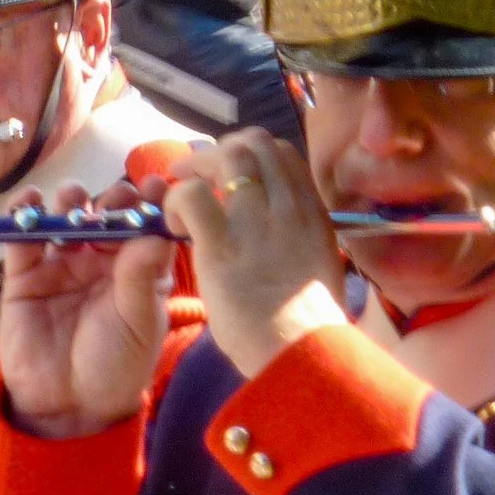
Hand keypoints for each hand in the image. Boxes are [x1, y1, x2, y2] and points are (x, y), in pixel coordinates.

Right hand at [0, 178, 176, 438]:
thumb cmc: (115, 366)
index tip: (158, 187)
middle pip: (107, 213)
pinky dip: (23, 213)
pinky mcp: (25, 274)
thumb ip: (143, 277)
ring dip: (70, 199)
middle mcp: (102, 260)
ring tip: (74, 201)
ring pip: (67, 216)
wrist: (67, 406)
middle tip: (115, 199)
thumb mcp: (139, 322)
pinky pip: (21, 236)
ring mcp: (63, 264)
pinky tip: (30, 203)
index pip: (147, 225)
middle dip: (112, 198)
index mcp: (138, 270)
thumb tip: (157, 232)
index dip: (152, 203)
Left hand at [165, 131, 347, 378]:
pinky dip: (176, 202)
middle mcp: (287, 204)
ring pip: (224, 156)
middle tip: (195, 175)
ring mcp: (255, 219)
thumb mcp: (320, 265)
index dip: (250, 154)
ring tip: (180, 199)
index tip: (229, 174)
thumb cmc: (311, 325)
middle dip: (218, 152)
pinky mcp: (222, 242)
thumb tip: (284, 233)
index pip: (282, 152)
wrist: (302, 350)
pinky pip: (191, 195)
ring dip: (195, 169)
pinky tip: (174, 227)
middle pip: (252, 143)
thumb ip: (301, 238)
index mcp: (312, 210)